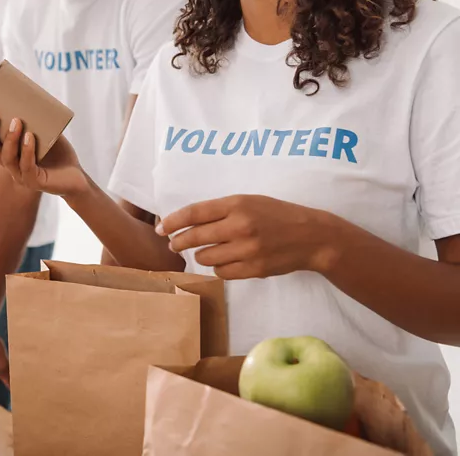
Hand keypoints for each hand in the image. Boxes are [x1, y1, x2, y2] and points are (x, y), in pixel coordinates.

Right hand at [0, 113, 88, 197]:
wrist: (76, 175)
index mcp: (8, 154)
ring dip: (10, 139)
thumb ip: (34, 120)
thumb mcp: (44, 132)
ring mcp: (22, 176)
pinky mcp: (35, 182)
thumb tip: (27, 97)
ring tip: (17, 121)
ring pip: (7, 158)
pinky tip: (30, 137)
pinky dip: (27, 151)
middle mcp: (11, 166)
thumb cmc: (58, 152)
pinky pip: (27, 166)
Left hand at [157, 195, 338, 279]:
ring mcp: (247, 249)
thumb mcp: (250, 201)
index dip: (173, 222)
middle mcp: (240, 226)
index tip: (162, 228)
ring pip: (205, 257)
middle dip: (179, 242)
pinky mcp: (253, 269)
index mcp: (237, 204)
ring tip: (209, 250)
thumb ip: (220, 210)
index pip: (194, 213)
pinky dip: (219, 267)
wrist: (311, 236)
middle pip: (194, 237)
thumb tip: (185, 221)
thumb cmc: (276, 215)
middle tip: (174, 244)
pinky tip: (227, 260)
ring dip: (201, 255)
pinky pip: (221, 272)